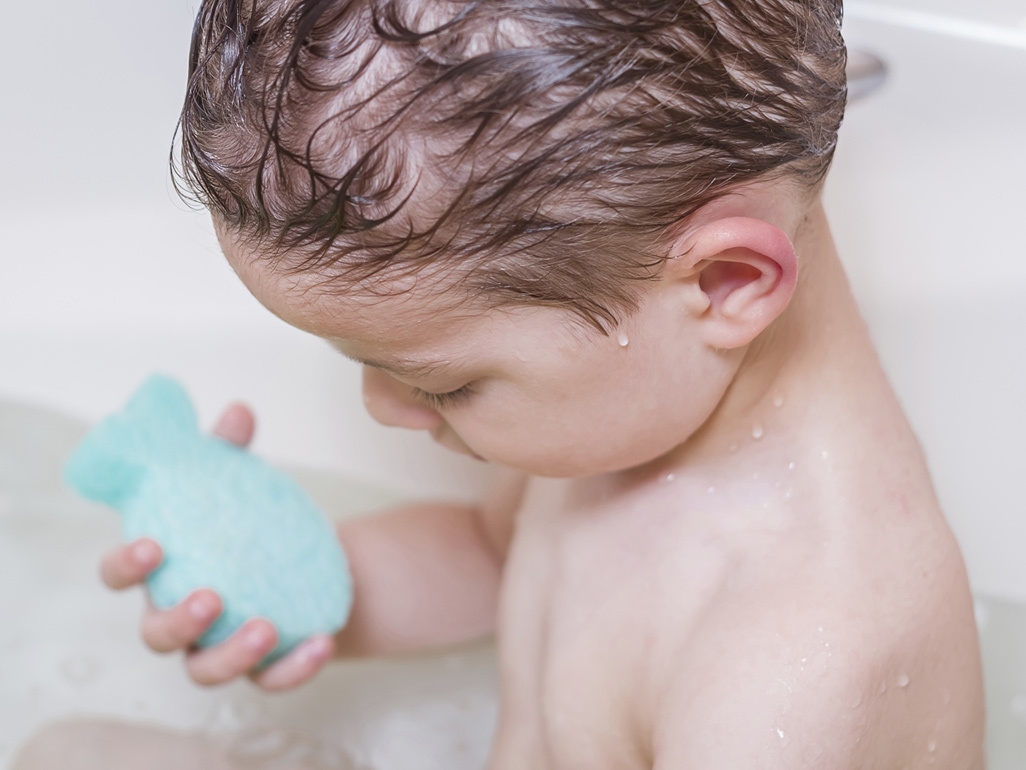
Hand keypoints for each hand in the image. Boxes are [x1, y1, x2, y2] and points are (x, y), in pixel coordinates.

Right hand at [98, 403, 336, 690]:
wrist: (298, 562)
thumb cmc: (245, 521)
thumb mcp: (238, 483)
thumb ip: (230, 451)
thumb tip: (239, 410)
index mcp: (161, 572)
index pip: (118, 577)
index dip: (124, 565)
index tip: (151, 545)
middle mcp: (179, 618)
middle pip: (156, 637)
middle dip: (178, 620)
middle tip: (211, 595)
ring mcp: (217, 648)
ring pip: (206, 671)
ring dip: (232, 653)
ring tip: (266, 625)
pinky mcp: (262, 667)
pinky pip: (273, 679)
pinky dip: (295, 668)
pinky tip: (323, 643)